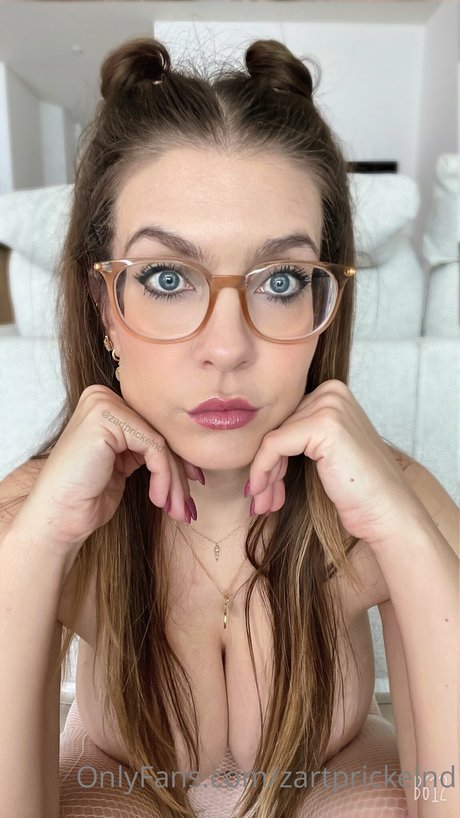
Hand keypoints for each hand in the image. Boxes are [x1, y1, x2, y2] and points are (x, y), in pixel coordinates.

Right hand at [13, 384, 200, 555]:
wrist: (59, 517)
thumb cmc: (88, 496)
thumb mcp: (124, 463)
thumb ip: (146, 448)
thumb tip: (189, 455)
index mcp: (105, 403)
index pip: (152, 429)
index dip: (177, 460)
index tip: (192, 486)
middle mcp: (102, 396)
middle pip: (158, 434)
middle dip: (178, 474)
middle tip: (186, 506)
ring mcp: (102, 403)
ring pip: (159, 442)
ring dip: (174, 482)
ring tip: (178, 509)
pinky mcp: (106, 417)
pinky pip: (153, 448)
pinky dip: (163, 477)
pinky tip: (158, 499)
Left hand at [245, 379, 419, 545]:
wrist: (387, 513)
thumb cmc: (356, 490)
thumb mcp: (323, 452)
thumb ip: (297, 437)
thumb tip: (251, 441)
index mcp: (333, 392)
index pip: (284, 420)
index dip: (270, 457)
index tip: (264, 488)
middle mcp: (333, 391)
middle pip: (276, 428)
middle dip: (266, 469)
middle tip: (260, 501)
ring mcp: (330, 404)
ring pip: (270, 438)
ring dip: (263, 477)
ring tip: (262, 504)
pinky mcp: (324, 424)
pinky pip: (272, 445)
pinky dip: (262, 471)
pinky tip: (263, 495)